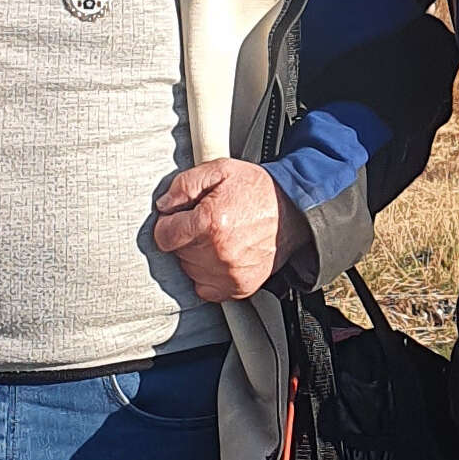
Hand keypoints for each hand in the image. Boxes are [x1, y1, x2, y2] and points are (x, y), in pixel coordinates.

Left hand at [152, 159, 305, 302]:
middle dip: (185, 237)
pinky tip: (220, 256)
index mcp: (210, 222)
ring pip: (190, 270)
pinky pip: (206, 289)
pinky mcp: (240, 287)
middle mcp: (219, 252)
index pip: (164, 236)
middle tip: (206, 223)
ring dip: (196, 256)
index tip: (180, 218)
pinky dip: (208, 275)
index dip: (168, 223)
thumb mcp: (220, 170)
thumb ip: (185, 185)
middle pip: (177, 253)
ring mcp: (230, 273)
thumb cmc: (258, 190)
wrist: (294, 211)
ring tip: (217, 237)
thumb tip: (164, 205)